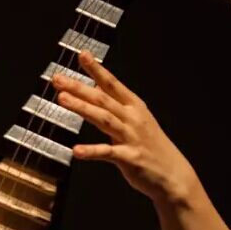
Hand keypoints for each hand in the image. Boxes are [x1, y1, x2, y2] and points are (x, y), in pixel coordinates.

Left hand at [52, 51, 197, 205]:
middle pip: (102, 98)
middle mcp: (132, 118)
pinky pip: (107, 153)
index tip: (82, 55)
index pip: (111, 84)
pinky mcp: (129, 158)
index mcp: (134, 106)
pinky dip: (91, 151)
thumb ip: (115, 105)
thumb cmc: (150, 146)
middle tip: (57, 79)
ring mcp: (131, 137)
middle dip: (78, 87)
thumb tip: (95, 88)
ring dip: (82, 108)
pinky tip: (76, 151)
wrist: (173, 175)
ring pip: (104, 118)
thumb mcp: (135, 120)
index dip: (96, 69)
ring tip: (62, 99)